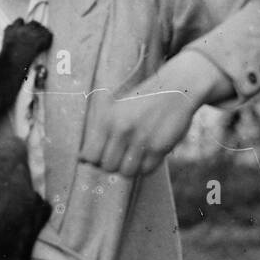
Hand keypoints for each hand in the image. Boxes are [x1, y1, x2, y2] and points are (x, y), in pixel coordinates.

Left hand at [79, 51, 222, 176]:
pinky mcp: (160, 147)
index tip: (102, 157)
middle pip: (108, 167)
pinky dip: (146, 167)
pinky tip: (147, 154)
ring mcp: (142, 139)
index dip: (95, 161)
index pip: (91, 156)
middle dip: (113, 165)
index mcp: (108, 119)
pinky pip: (146, 170)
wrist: (176, 87)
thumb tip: (83, 160)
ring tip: (134, 156)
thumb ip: (99, 131)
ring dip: (130, 168)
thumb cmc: (141, 101)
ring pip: (127, 172)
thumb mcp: (115, 107)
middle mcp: (122, 130)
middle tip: (121, 156)